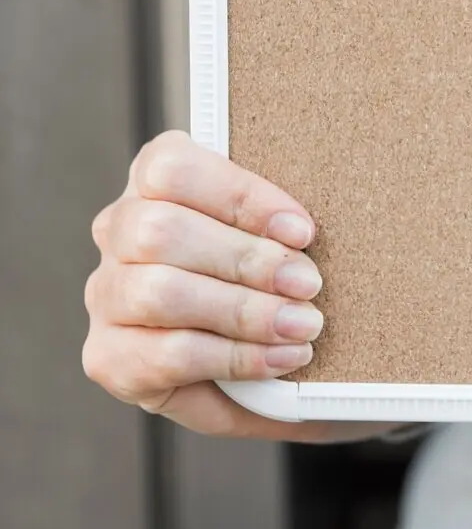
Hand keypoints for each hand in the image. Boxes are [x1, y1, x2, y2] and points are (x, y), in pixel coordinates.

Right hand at [83, 131, 339, 439]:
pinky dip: (235, 357)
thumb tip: (307, 235)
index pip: (174, 169)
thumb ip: (275, 225)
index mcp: (153, 181)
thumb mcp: (267, 235)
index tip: (303, 231)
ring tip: (301, 325)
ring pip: (160, 293)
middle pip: (162, 231)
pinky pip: (167, 356)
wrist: (236, 359)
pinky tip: (279, 358)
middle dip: (247, 259)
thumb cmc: (259, 272)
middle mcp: (118, 231)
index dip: (241, 197)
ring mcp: (106, 295)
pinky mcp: (109, 357)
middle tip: (308, 284)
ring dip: (243, 312)